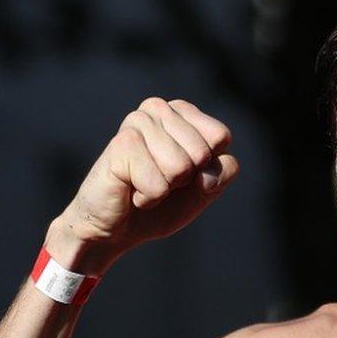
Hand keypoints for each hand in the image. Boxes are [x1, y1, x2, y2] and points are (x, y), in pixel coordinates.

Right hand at [46, 99, 238, 272]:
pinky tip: (131, 191)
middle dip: (186, 180)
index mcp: (181, 112)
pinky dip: (148, 199)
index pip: (221, 137)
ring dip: (164, 189)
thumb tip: (208, 172)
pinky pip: (158, 185)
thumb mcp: (203, 189)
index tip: (183, 175)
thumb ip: (222, 173)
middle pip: (203, 152)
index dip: (207, 168)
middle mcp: (158, 109)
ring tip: (143, 184)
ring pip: (182, 168)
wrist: (115, 228)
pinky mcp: (121, 145)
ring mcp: (137, 123)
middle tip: (160, 181)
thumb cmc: (159, 204)